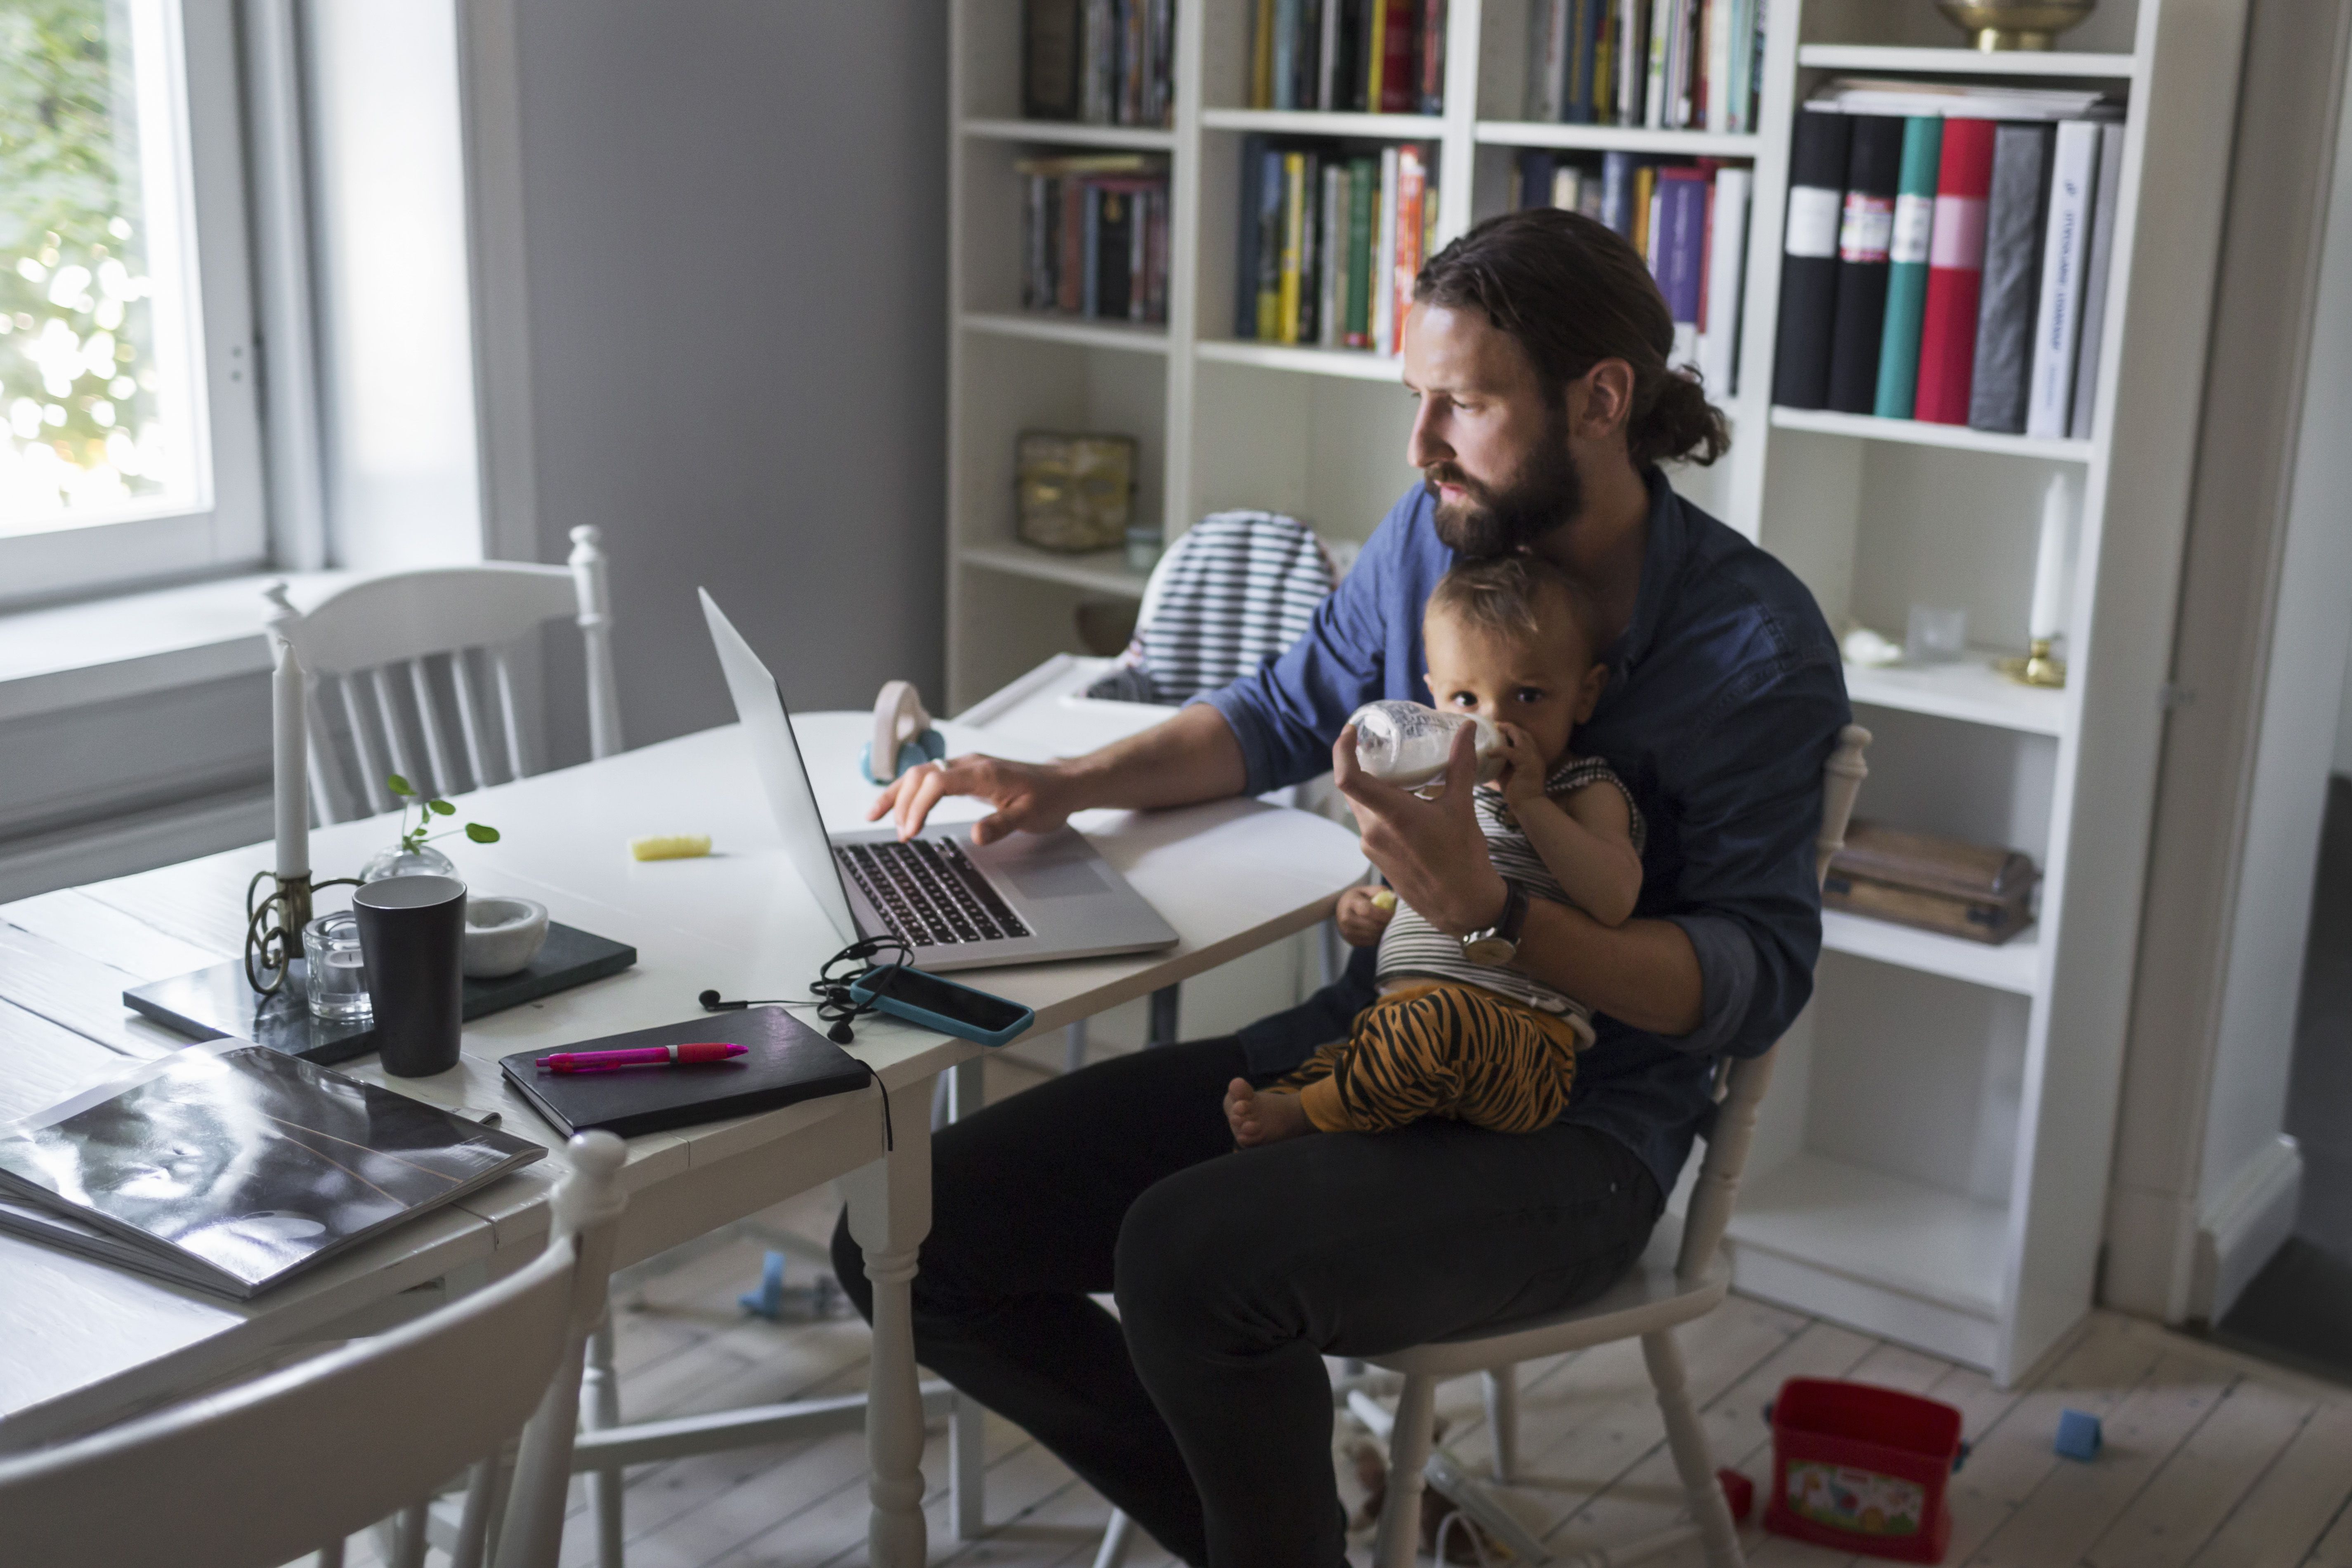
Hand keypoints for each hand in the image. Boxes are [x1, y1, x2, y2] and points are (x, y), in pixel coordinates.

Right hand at [866, 754, 1080, 844]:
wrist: (1063, 783)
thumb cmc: (1049, 798)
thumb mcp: (1031, 816)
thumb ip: (1002, 825)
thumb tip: (977, 835)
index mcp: (983, 773)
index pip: (937, 782)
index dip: (919, 806)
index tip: (911, 831)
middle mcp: (970, 764)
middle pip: (922, 775)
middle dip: (903, 803)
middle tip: (899, 834)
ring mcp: (966, 766)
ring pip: (921, 773)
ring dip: (899, 794)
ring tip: (876, 816)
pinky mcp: (966, 773)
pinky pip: (930, 777)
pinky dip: (910, 790)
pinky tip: (898, 805)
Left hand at [1332, 721, 1508, 935]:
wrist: (1462, 905)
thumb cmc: (1463, 857)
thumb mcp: (1463, 806)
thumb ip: (1460, 764)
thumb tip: (1466, 727)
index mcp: (1392, 815)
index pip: (1347, 778)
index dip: (1341, 750)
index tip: (1351, 732)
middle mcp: (1373, 831)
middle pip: (1353, 789)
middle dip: (1363, 766)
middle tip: (1383, 748)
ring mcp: (1371, 846)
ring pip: (1361, 807)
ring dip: (1373, 789)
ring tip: (1399, 776)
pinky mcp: (1375, 858)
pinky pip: (1369, 824)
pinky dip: (1380, 809)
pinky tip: (1405, 807)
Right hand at [1334, 885, 1396, 946]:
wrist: (1342, 909)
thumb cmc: (1360, 898)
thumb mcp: (1368, 890)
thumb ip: (1381, 892)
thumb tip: (1395, 898)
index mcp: (1351, 902)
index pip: (1367, 910)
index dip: (1383, 914)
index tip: (1393, 914)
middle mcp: (1346, 918)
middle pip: (1372, 925)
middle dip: (1386, 924)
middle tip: (1395, 921)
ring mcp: (1347, 931)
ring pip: (1372, 936)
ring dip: (1384, 932)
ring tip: (1389, 925)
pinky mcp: (1351, 940)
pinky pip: (1370, 942)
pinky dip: (1379, 938)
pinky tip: (1381, 931)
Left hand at [1493, 722, 1549, 806]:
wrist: (1529, 805)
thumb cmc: (1518, 793)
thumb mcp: (1508, 774)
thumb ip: (1502, 764)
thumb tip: (1487, 758)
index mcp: (1533, 757)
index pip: (1525, 738)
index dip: (1514, 731)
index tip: (1500, 728)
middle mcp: (1535, 755)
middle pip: (1524, 733)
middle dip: (1510, 727)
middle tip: (1496, 724)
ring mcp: (1532, 758)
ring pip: (1520, 737)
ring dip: (1507, 730)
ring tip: (1496, 728)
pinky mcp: (1526, 764)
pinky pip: (1510, 751)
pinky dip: (1499, 750)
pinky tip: (1489, 753)